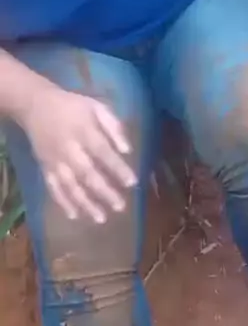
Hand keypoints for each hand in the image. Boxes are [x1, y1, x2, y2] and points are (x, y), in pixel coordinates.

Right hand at [23, 84, 136, 222]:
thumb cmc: (73, 107)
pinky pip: (53, 188)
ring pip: (70, 186)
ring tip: (101, 218)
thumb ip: (113, 127)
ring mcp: (55, 162)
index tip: (133, 182)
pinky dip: (63, 203)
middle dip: (104, 191)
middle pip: (87, 173)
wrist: (36, 106)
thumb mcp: (96, 107)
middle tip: (120, 206)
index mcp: (84, 132)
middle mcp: (69, 150)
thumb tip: (127, 150)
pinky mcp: (45, 169)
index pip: (103, 152)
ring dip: (85, 203)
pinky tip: (75, 216)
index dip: (117, 168)